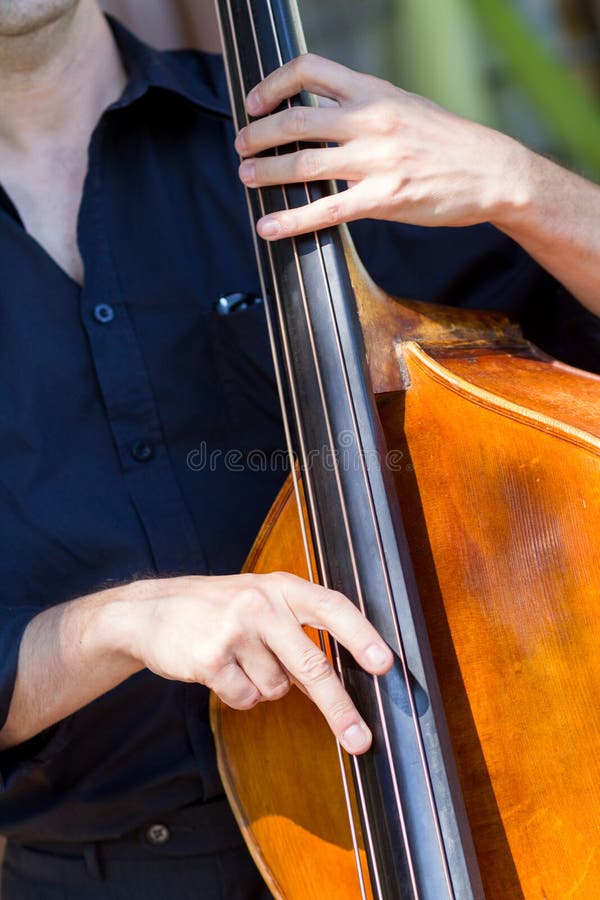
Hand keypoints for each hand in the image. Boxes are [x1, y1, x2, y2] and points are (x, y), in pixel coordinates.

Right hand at [119, 572, 392, 754]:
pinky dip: (238, 695)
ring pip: (276, 689)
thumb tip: (345, 673)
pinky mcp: (211, 657)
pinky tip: (220, 671)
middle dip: (339, 708)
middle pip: (313, 665)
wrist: (149, 611)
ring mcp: (236, 629)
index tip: (385, 664)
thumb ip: (298, 625)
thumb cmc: (216, 608)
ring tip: (240, 661)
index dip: (362, 636)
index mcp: (281, 586)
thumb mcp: (259, 598)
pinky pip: (246, 699)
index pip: (332, 607)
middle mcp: (261, 603)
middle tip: (361, 739)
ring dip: (264, 687)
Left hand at [235, 54, 529, 238]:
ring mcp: (376, 160)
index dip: (273, 85)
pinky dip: (291, 219)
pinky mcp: (382, 198)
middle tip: (242, 147)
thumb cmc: (447, 142)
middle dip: (258, 135)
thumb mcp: (405, 106)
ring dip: (266, 172)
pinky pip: (325, 210)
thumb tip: (322, 114)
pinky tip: (269, 226)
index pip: (310, 69)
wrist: (491, 171)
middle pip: (295, 119)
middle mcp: (371, 119)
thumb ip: (364, 107)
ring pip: (304, 163)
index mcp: (374, 91)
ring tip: (247, 178)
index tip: (255, 103)